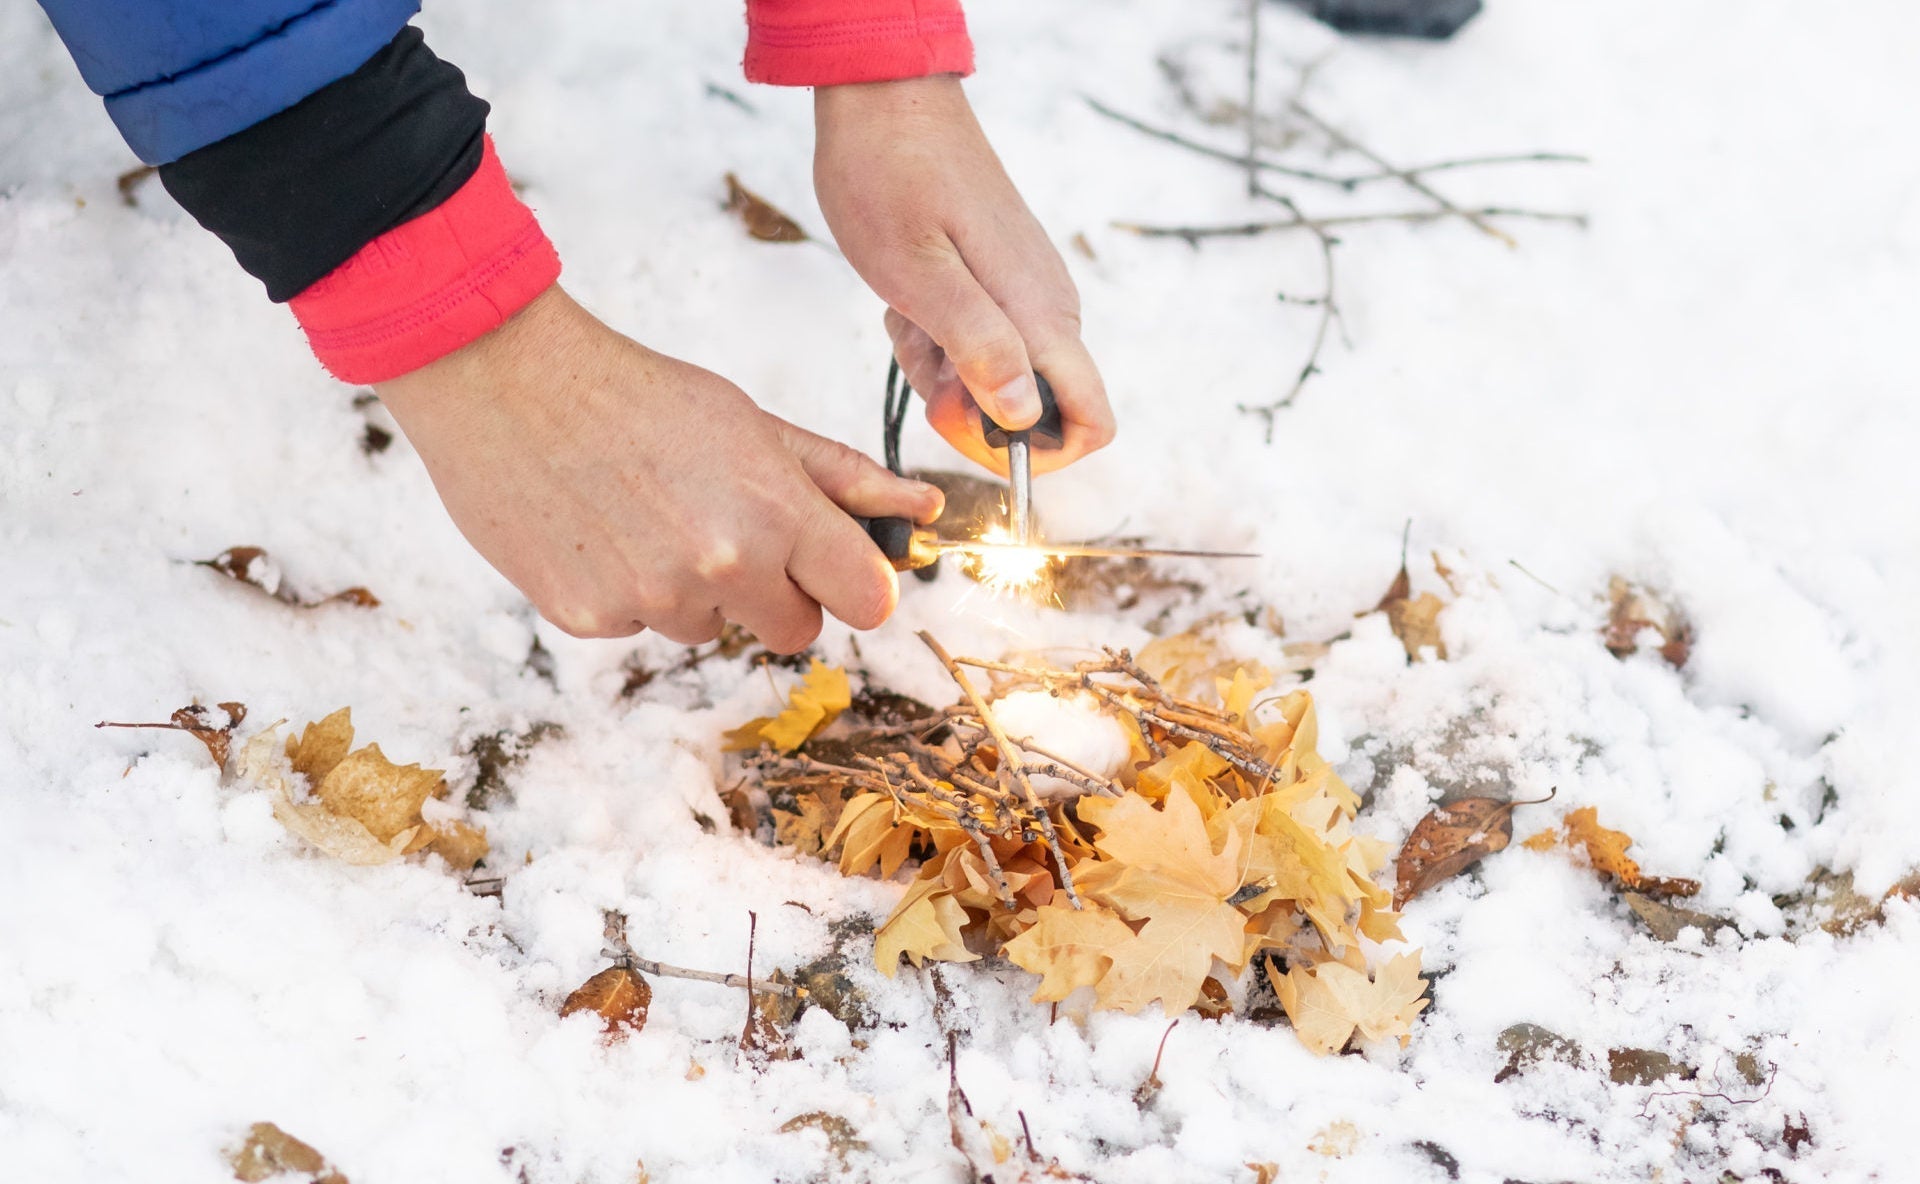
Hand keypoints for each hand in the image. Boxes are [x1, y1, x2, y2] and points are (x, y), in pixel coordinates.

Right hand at [374, 286, 943, 648]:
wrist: (504, 380)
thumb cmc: (638, 393)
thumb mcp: (752, 424)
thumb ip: (841, 477)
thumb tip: (923, 511)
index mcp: (776, 512)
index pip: (867, 601)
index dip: (853, 584)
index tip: (833, 566)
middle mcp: (721, 566)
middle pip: (795, 629)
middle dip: (776, 591)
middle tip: (727, 527)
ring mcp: (652, 601)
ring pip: (711, 628)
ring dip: (695, 590)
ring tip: (647, 515)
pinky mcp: (588, 620)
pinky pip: (640, 628)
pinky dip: (628, 592)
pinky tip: (600, 530)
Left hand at [814, 75, 1113, 475]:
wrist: (885, 98)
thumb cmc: (891, 177)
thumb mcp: (919, 275)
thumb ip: (977, 347)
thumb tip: (1021, 415)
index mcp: (1040, 315)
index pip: (1091, 420)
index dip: (1040, 454)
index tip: (977, 431)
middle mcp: (1048, 308)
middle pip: (1034, 410)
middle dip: (970, 410)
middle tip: (919, 358)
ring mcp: (1027, 292)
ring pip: (999, 376)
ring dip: (943, 369)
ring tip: (906, 314)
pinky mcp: (1002, 279)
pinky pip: (980, 341)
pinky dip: (938, 339)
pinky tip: (908, 299)